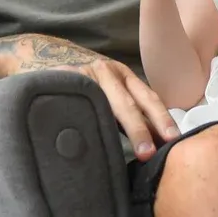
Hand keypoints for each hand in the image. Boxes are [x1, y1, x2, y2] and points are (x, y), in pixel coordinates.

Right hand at [0, 34, 179, 160]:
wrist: (44, 64)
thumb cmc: (85, 89)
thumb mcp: (111, 99)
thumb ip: (130, 118)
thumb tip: (157, 144)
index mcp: (124, 77)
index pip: (147, 98)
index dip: (161, 119)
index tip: (173, 140)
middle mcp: (107, 71)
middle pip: (128, 102)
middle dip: (141, 129)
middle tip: (149, 153)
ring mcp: (84, 73)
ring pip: (104, 104)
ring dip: (118, 127)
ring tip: (130, 149)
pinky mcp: (63, 79)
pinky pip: (76, 100)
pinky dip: (84, 118)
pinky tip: (88, 136)